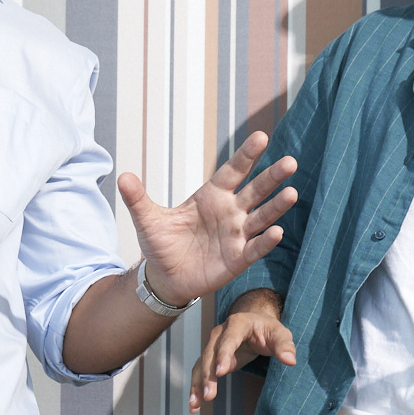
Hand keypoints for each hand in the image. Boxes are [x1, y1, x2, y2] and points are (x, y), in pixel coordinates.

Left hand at [119, 133, 298, 308]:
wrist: (165, 277)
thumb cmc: (161, 244)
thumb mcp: (147, 220)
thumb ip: (138, 199)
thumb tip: (122, 176)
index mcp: (211, 196)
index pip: (233, 171)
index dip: (247, 155)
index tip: (262, 137)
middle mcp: (230, 212)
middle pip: (255, 190)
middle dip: (272, 177)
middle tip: (290, 162)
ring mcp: (237, 235)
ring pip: (262, 217)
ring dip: (277, 206)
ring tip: (292, 193)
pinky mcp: (238, 259)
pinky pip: (255, 248)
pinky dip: (265, 242)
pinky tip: (276, 233)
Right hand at [189, 288, 295, 411]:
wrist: (255, 323)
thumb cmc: (269, 329)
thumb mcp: (281, 334)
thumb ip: (285, 346)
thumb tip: (290, 361)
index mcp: (238, 324)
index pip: (229, 339)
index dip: (224, 355)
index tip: (220, 372)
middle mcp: (220, 333)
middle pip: (210, 354)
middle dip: (208, 375)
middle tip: (209, 395)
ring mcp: (213, 345)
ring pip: (201, 364)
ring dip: (197, 384)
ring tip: (195, 404)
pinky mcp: (211, 358)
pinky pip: (200, 372)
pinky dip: (196, 388)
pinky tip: (195, 405)